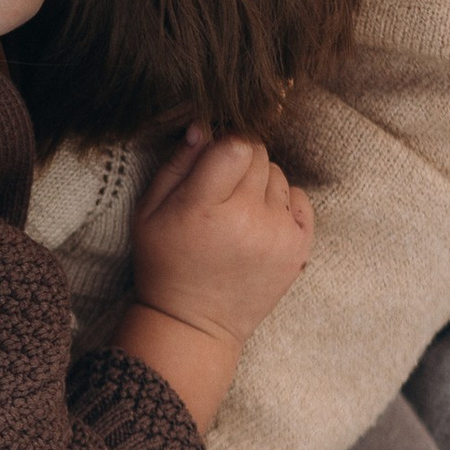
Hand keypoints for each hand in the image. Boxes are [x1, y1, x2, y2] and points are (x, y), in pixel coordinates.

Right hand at [129, 126, 311, 346]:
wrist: (195, 323)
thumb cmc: (166, 264)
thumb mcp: (149, 212)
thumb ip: (177, 164)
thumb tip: (204, 126)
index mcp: (204, 208)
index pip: (235, 144)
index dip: (224, 146)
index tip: (213, 161)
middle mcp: (246, 218)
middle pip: (259, 154)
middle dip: (240, 163)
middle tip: (222, 190)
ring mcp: (277, 235)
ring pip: (278, 175)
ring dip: (260, 185)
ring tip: (238, 213)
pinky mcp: (299, 248)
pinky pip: (300, 198)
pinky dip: (282, 203)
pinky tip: (260, 223)